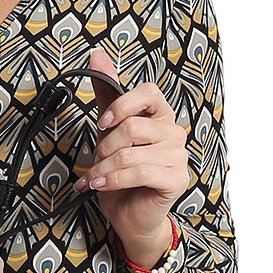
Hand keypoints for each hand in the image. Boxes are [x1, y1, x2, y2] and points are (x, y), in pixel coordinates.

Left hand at [75, 46, 189, 266]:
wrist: (130, 215)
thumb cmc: (122, 175)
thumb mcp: (109, 132)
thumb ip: (107, 95)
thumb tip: (96, 56)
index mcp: (160, 116)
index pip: (148, 92)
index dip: (122, 105)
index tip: (103, 122)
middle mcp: (173, 133)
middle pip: (134, 126)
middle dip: (105, 145)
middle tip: (96, 160)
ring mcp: (178, 157)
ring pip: (132, 153)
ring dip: (104, 167)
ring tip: (94, 178)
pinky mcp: (176, 179)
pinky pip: (140, 173)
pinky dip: (113, 179)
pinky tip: (100, 185)